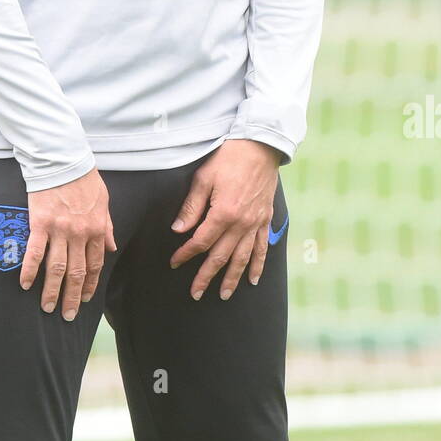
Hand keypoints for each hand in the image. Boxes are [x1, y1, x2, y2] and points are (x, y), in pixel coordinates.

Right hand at [20, 168, 115, 320]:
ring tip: (48, 307)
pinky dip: (30, 270)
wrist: (63, 160)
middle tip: (67, 315)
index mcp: (96, 229)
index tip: (86, 299)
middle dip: (72, 297)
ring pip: (57, 268)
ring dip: (52, 291)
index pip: (95, 264)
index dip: (90, 285)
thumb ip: (107, 227)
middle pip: (77, 273)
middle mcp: (79, 234)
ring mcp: (59, 230)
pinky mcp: (40, 223)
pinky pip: (34, 252)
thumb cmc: (84, 179)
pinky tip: (26, 284)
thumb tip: (112, 247)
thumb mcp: (104, 202)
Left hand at [169, 138, 281, 299]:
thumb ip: (191, 207)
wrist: (260, 146)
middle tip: (196, 293)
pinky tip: (253, 279)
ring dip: (232, 278)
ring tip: (223, 295)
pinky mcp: (265, 219)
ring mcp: (255, 223)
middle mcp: (241, 224)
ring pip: (242, 258)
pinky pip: (262, 247)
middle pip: (220, 256)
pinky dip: (258, 265)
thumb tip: (178, 230)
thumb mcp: (203, 178)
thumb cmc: (229, 158)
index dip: (185, 254)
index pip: (200, 242)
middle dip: (206, 276)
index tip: (174, 263)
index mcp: (222, 213)